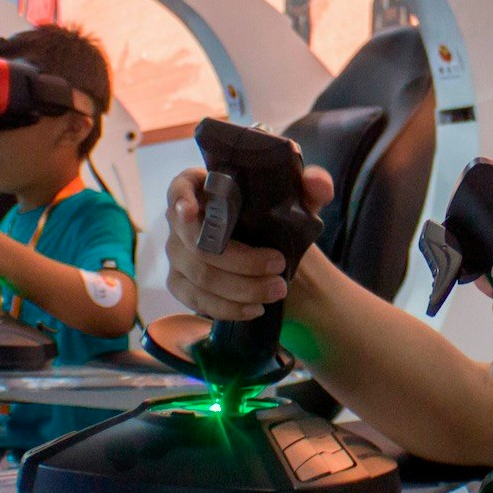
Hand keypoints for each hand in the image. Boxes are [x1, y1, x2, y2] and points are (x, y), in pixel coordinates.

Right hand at [163, 164, 333, 320]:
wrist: (276, 253)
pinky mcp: (180, 283)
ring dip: (241, 288)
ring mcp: (176, 253)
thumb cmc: (278, 217)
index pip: (179, 188)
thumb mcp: (299, 198)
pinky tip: (254, 308)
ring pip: (200, 275)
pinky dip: (227, 308)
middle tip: (279, 266)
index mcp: (204, 188)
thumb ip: (313, 185)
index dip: (180, 199)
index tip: (191, 212)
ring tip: (277, 290)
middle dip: (241, 261)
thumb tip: (316, 184)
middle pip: (198, 243)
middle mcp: (182, 220)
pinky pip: (196, 299)